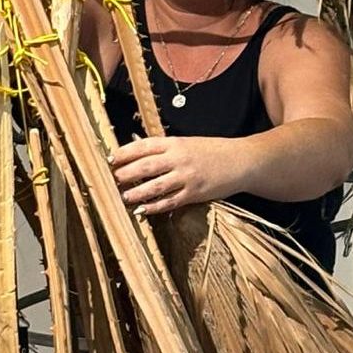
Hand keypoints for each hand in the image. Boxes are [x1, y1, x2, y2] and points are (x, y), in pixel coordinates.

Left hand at [110, 136, 247, 214]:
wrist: (242, 161)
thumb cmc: (214, 151)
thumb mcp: (189, 143)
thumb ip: (167, 148)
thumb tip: (141, 154)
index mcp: (176, 142)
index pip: (144, 146)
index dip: (125, 152)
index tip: (111, 159)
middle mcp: (179, 158)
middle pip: (145, 166)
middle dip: (125, 174)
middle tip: (112, 180)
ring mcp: (186, 177)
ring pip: (154, 186)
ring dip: (136, 193)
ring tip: (123, 197)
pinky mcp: (194, 193)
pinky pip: (170, 202)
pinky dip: (154, 207)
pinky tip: (143, 210)